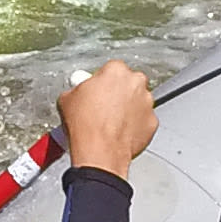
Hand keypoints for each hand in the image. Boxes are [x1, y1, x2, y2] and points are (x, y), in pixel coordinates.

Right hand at [57, 60, 157, 177]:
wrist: (99, 152)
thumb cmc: (85, 126)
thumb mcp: (68, 98)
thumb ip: (79, 88)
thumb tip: (78, 92)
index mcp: (116, 71)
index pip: (111, 69)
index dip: (102, 82)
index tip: (97, 91)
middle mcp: (136, 83)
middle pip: (129, 83)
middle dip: (119, 93)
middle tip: (104, 107)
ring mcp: (147, 103)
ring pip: (138, 102)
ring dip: (128, 109)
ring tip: (111, 123)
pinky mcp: (153, 122)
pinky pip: (143, 121)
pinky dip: (134, 126)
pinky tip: (120, 133)